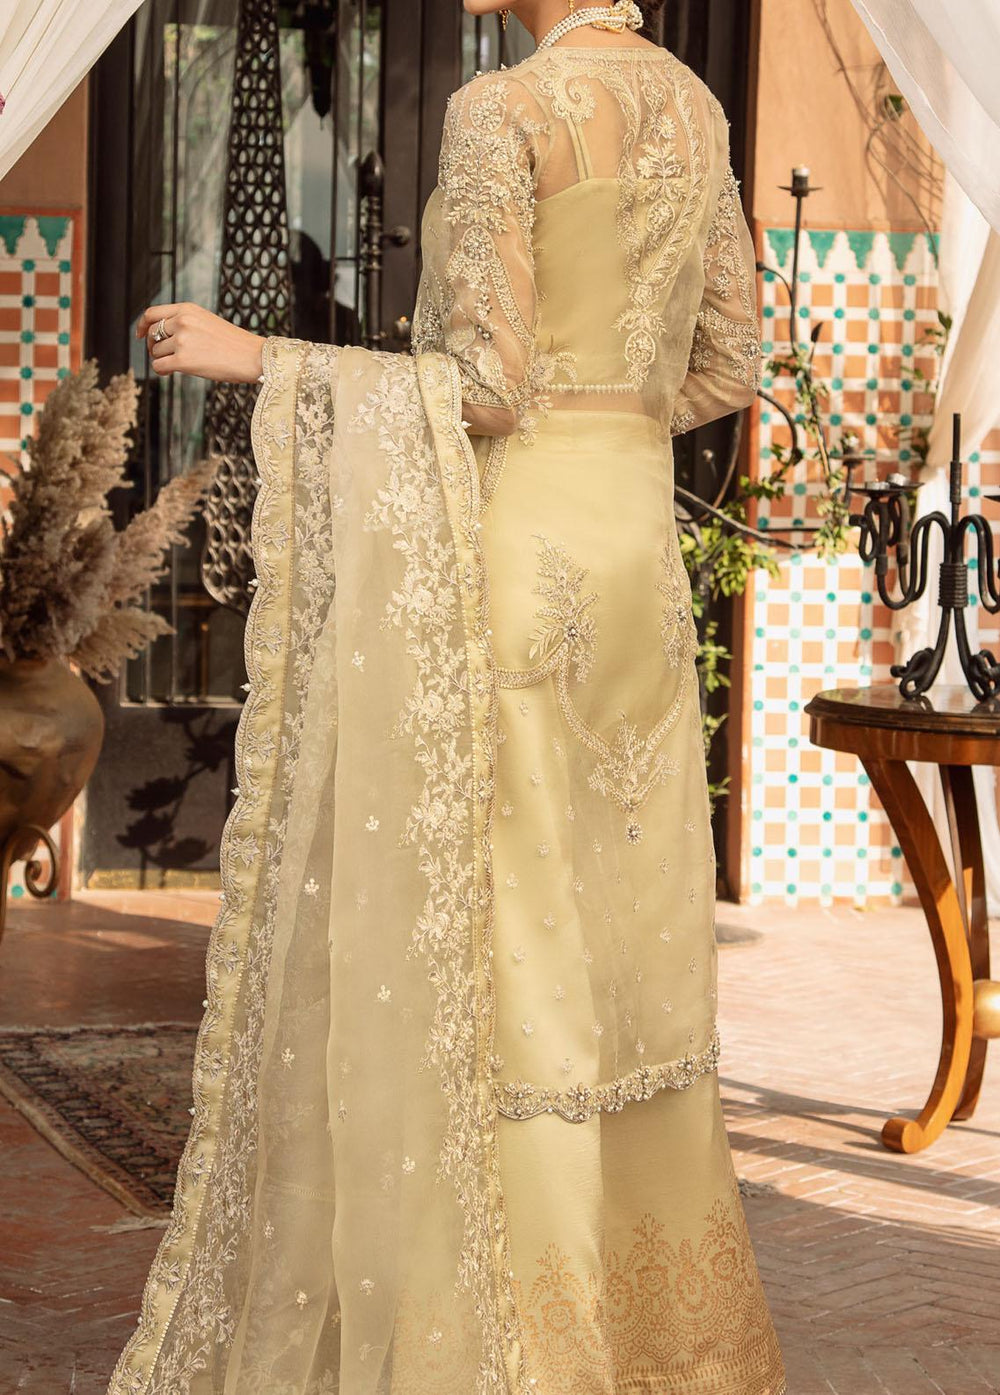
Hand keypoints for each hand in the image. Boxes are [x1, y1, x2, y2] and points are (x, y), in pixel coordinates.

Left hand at [135, 302, 264, 383]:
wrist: (252, 356)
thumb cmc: (233, 343)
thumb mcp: (207, 321)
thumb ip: (184, 322)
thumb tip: (160, 335)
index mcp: (187, 309)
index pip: (153, 313)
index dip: (142, 325)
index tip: (140, 335)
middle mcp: (182, 322)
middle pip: (152, 334)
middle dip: (152, 346)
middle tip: (161, 355)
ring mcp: (182, 341)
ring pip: (155, 352)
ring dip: (162, 359)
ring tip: (176, 364)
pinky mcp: (183, 360)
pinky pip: (159, 366)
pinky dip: (162, 371)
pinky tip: (170, 373)